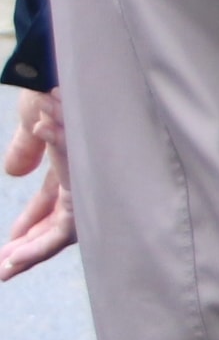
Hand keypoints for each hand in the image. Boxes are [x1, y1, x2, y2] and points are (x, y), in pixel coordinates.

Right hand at [0, 88, 74, 281]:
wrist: (56, 67)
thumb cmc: (53, 88)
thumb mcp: (34, 121)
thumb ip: (27, 149)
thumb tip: (13, 173)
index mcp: (71, 167)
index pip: (50, 211)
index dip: (28, 232)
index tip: (6, 254)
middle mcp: (84, 176)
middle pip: (57, 226)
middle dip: (28, 250)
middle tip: (2, 272)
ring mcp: (89, 177)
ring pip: (65, 230)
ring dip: (32, 250)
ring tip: (7, 267)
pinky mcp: (86, 173)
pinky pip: (68, 214)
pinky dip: (39, 236)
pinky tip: (18, 249)